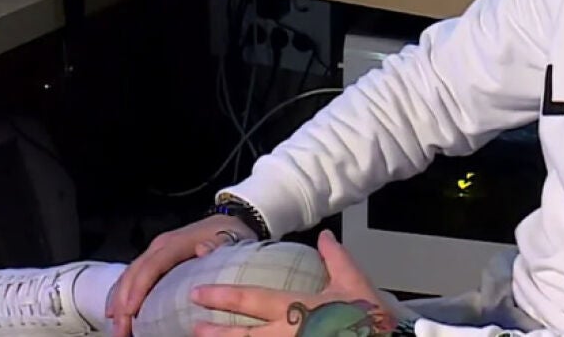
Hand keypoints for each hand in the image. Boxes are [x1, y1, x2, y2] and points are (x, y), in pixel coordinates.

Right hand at [106, 213, 257, 336]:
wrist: (229, 223)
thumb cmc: (229, 237)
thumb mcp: (229, 241)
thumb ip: (218, 247)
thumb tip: (202, 250)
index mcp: (176, 243)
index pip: (153, 265)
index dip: (139, 288)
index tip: (130, 312)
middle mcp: (160, 246)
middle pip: (135, 273)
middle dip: (123, 302)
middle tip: (120, 331)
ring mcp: (155, 252)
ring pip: (129, 275)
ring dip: (119, 302)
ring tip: (116, 328)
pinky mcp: (154, 259)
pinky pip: (133, 276)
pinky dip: (122, 295)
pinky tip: (116, 312)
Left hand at [189, 231, 394, 336]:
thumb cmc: (370, 316)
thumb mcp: (354, 282)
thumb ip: (334, 257)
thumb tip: (324, 236)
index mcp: (299, 307)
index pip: (252, 299)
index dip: (222, 296)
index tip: (197, 292)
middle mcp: (289, 333)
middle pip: (244, 335)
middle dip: (216, 332)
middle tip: (193, 327)